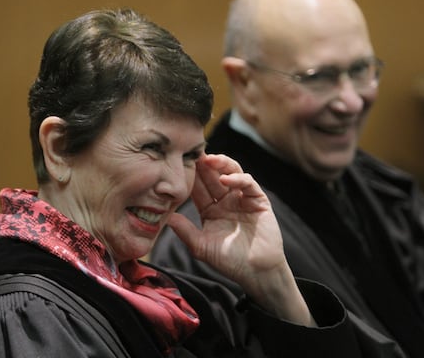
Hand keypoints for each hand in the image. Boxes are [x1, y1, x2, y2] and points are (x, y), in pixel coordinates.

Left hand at [167, 154, 314, 325]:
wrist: (256, 272)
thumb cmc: (230, 261)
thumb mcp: (201, 246)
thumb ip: (184, 231)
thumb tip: (165, 217)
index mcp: (211, 210)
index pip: (198, 188)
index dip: (189, 176)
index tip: (177, 165)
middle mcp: (226, 201)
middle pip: (213, 176)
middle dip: (203, 164)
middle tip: (191, 152)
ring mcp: (243, 199)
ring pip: (231, 173)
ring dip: (220, 164)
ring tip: (208, 160)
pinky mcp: (258, 200)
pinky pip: (248, 184)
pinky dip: (237, 179)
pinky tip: (225, 179)